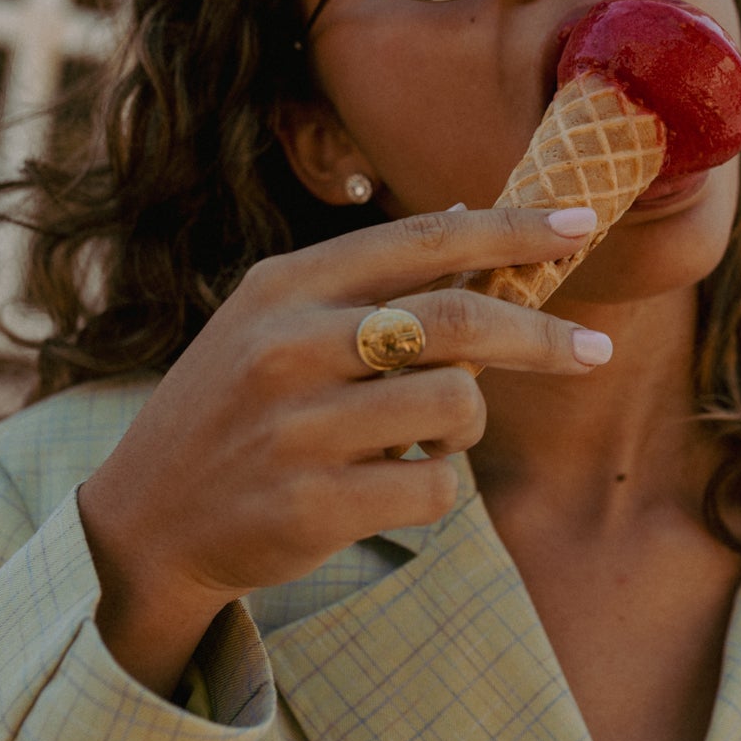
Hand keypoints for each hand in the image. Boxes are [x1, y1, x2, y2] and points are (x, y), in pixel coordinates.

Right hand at [78, 206, 607, 694]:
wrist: (147, 519)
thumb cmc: (237, 408)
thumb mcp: (275, 323)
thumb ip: (367, 283)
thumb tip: (478, 222)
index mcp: (284, 286)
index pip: (423, 239)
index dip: (510, 230)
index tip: (579, 225)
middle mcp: (287, 347)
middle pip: (454, 321)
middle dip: (539, 335)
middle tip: (593, 351)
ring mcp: (298, 429)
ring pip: (455, 406)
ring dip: (467, 423)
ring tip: (427, 436)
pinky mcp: (314, 506)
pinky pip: (436, 488)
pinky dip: (438, 486)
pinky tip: (396, 484)